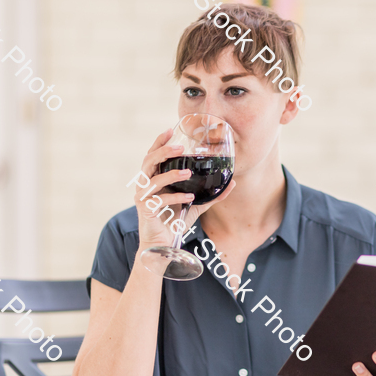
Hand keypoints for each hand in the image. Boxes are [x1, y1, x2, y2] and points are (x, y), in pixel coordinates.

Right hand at [134, 129, 235, 248]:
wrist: (162, 245)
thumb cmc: (174, 222)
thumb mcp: (196, 205)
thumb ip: (211, 194)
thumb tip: (232, 183)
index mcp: (154, 179)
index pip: (153, 156)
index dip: (160, 142)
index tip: (171, 129)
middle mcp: (145, 185)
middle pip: (148, 161)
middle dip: (163, 152)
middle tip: (179, 147)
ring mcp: (143, 197)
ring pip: (153, 179)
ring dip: (171, 174)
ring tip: (188, 172)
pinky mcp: (145, 209)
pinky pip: (159, 200)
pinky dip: (175, 197)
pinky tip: (188, 198)